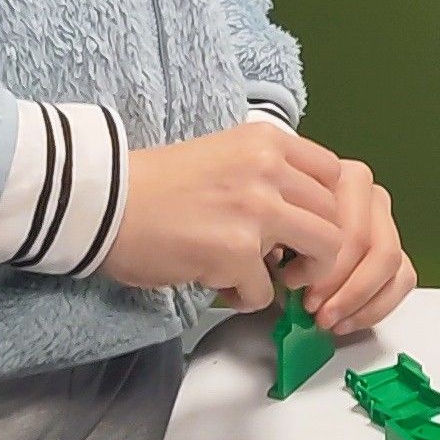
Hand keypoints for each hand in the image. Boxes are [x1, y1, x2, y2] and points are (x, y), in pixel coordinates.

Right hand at [103, 120, 345, 307]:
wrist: (102, 202)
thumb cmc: (155, 185)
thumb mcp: (223, 157)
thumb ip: (267, 178)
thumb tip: (300, 221)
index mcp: (267, 142)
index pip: (336, 175)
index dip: (327, 210)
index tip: (304, 229)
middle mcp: (269, 170)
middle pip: (336, 217)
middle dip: (319, 249)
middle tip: (287, 264)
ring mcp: (257, 210)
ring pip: (324, 252)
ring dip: (299, 275)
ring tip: (264, 277)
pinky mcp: (237, 252)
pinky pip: (268, 291)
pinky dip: (245, 298)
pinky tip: (217, 284)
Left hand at [278, 155, 415, 336]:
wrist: (276, 219)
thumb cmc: (271, 222)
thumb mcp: (265, 226)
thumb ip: (275, 243)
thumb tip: (285, 274)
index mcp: (339, 177)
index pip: (347, 229)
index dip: (322, 266)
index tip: (293, 285)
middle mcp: (369, 193)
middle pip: (373, 246)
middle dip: (343, 286)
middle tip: (313, 308)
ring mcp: (385, 221)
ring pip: (391, 262)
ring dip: (358, 300)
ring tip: (328, 318)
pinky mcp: (397, 249)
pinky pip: (403, 279)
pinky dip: (375, 308)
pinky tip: (347, 320)